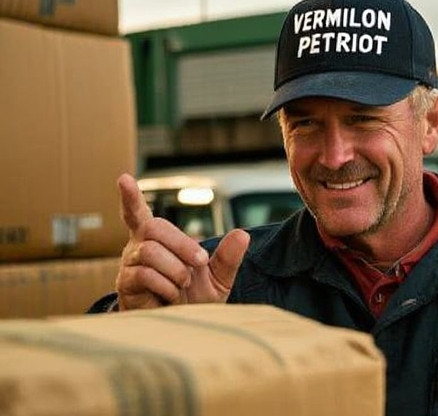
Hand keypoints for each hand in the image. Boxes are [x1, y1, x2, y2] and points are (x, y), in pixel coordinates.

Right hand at [115, 173, 249, 309]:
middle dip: (182, 244)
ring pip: (150, 252)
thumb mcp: (218, 278)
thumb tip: (243, 234)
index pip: (138, 213)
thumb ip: (229, 257)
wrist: (182, 329)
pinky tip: (170, 296)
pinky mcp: (125, 285)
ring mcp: (129, 266)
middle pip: (153, 228)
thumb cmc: (195, 299)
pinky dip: (165, 286)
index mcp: (157, 239)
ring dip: (175, 269)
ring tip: (182, 285)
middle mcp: (138, 247)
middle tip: (199, 263)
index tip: (123, 179)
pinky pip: (145, 275)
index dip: (130, 197)